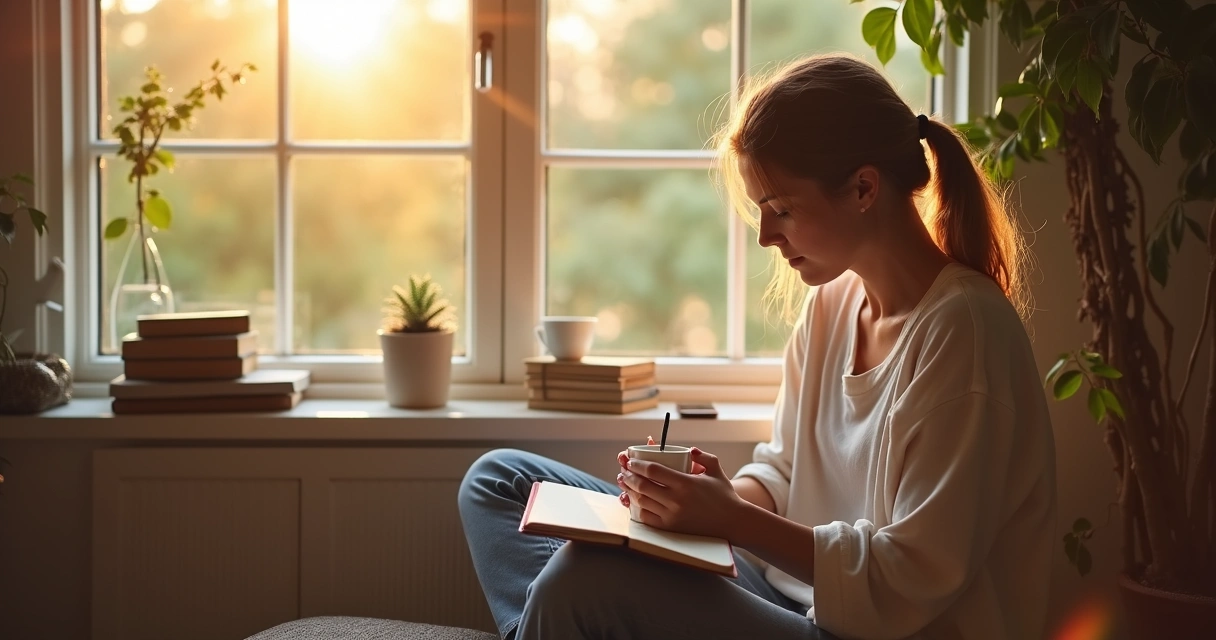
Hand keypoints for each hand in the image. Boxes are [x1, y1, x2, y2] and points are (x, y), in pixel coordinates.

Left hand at [616, 447, 744, 539]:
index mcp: (686, 483)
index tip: (631, 461)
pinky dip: (637, 508)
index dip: (637, 465)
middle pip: (643, 485)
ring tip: (624, 483)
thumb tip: (689, 450)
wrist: (733, 522)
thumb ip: (703, 457)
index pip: (653, 470)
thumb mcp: (716, 471)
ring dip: (629, 491)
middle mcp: (677, 500)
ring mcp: (672, 516)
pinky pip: (646, 517)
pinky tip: (634, 500)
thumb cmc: (724, 495)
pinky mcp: (671, 528)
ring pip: (642, 501)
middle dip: (629, 476)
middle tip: (624, 471)